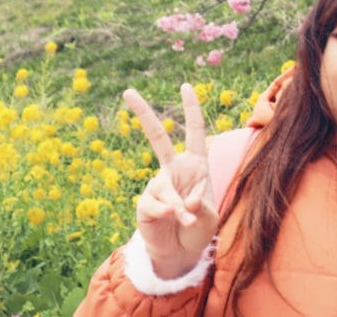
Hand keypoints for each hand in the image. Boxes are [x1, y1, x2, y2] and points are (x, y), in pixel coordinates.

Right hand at [124, 84, 218, 278]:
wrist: (181, 252)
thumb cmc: (199, 227)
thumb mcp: (209, 214)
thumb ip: (200, 204)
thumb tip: (184, 200)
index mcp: (196, 163)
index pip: (194, 131)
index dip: (191, 108)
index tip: (185, 85)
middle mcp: (174, 168)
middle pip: (157, 137)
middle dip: (143, 113)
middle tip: (127, 91)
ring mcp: (157, 184)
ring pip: (166, 187)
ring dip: (180, 207)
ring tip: (188, 220)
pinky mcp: (145, 203)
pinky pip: (156, 205)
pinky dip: (168, 215)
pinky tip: (171, 221)